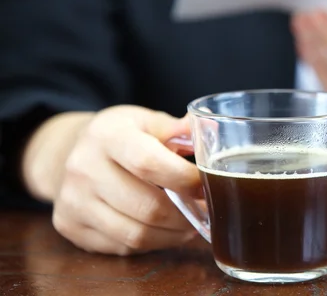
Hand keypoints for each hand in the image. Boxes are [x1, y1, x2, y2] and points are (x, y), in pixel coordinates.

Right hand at [22, 106, 200, 254]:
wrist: (70, 151)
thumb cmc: (122, 135)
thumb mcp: (148, 121)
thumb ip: (180, 129)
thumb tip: (213, 131)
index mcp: (106, 135)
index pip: (149, 163)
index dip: (184, 180)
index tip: (206, 186)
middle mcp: (83, 167)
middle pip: (146, 206)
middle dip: (186, 214)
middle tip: (206, 211)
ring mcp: (73, 200)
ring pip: (136, 234)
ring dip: (172, 233)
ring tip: (191, 222)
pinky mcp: (70, 226)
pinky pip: (123, 246)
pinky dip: (153, 242)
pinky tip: (166, 230)